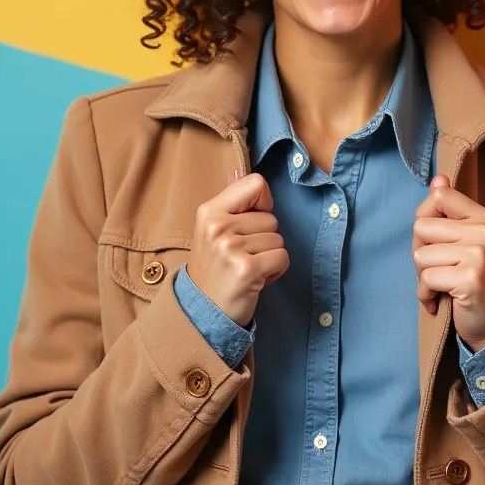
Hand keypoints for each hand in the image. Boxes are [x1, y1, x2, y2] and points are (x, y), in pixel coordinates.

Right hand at [189, 172, 287, 326]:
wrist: (203, 311)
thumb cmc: (215, 268)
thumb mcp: (213, 230)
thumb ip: (230, 201)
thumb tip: (238, 172)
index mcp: (209, 211)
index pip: (255, 184)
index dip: (262, 203)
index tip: (251, 223)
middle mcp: (217, 227)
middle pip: (271, 218)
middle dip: (264, 238)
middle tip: (243, 256)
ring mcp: (230, 248)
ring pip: (278, 239)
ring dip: (269, 256)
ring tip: (247, 267)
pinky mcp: (246, 269)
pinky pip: (282, 257)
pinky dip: (275, 270)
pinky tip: (256, 278)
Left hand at [412, 175, 484, 351]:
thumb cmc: (473, 278)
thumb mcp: (464, 240)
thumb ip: (449, 211)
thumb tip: (438, 179)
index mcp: (484, 216)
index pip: (438, 197)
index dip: (426, 220)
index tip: (437, 240)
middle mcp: (484, 230)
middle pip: (421, 227)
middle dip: (420, 252)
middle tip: (439, 268)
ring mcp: (479, 254)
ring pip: (420, 255)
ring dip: (423, 276)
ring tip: (442, 284)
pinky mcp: (470, 278)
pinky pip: (426, 278)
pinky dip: (426, 293)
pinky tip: (440, 299)